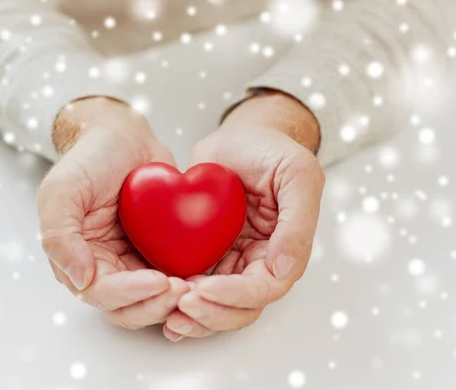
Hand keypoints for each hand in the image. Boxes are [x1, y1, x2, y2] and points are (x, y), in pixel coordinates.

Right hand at [38, 97, 188, 328]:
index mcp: (76, 261)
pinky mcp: (158, 252)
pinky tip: (206, 276)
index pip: (102, 293)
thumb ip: (59, 236)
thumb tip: (80, 280)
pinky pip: (173, 275)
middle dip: (156, 304)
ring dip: (173, 301)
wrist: (122, 137)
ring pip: (152, 299)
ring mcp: (132, 262)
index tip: (159, 281)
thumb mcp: (61, 191)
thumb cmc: (88, 160)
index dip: (130, 293)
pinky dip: (187, 282)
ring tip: (196, 286)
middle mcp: (104, 268)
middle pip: (129, 307)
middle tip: (184, 290)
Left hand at [163, 90, 324, 340]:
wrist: (239, 138)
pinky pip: (194, 285)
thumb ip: (297, 223)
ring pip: (216, 305)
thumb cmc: (271, 150)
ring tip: (168, 315)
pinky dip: (178, 299)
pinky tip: (158, 301)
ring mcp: (231, 261)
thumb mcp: (296, 175)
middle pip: (239, 308)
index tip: (204, 289)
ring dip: (194, 316)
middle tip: (181, 305)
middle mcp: (258, 262)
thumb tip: (283, 269)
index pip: (264, 288)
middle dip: (211, 314)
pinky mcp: (206, 254)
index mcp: (285, 250)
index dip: (235, 296)